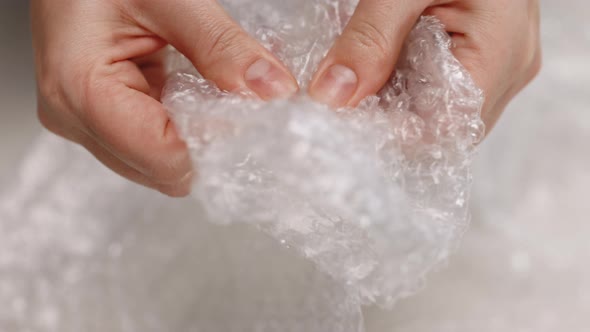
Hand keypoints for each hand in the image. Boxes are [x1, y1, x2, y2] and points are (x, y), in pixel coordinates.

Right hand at [32, 0, 298, 195]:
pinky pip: (153, 143)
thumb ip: (222, 46)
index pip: (164, 158)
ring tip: (219, 95)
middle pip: (164, 171)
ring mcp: (85, 122)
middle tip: (244, 106)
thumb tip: (272, 90)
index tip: (254, 119)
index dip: (215, 145)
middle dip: (211, 145)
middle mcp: (75, 117)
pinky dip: (185, 126)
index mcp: (80, 89)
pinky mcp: (99, 118)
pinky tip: (199, 95)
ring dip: (199, 137)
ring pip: (161, 164)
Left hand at [309, 0, 540, 131]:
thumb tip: (332, 96)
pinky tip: (385, 67)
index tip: (344, 119)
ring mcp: (503, 64)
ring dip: (398, 103)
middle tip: (345, 99)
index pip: (443, 129)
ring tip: (363, 79)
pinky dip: (410, 85)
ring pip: (442, 112)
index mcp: (501, 53)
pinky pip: (445, 90)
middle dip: (390, 118)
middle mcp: (510, 69)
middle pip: (443, 127)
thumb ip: (370, 39)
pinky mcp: (488, 56)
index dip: (392, 131)